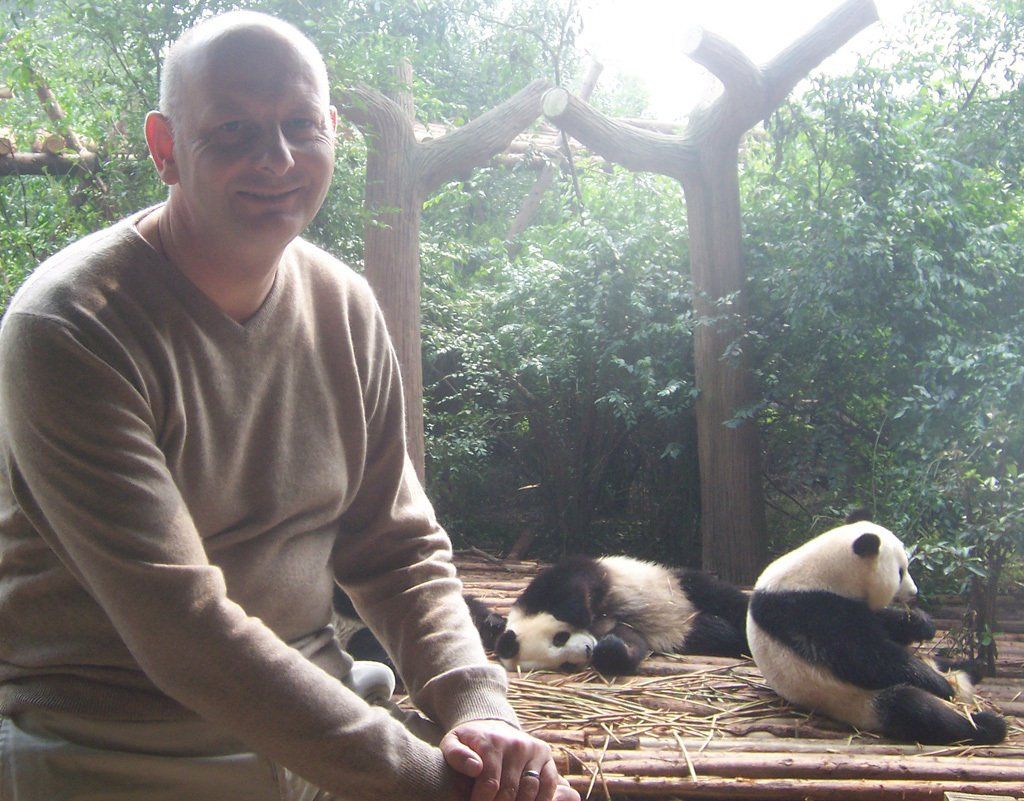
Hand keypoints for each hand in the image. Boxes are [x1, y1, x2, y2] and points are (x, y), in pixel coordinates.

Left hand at [440, 719, 579, 800]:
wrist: (492, 726)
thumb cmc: (469, 741)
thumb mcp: (453, 743)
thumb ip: (456, 755)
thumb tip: (474, 768)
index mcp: (493, 742)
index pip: (490, 784)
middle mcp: (517, 745)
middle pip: (510, 791)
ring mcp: (533, 750)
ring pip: (530, 790)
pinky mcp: (546, 755)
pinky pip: (549, 784)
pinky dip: (542, 800)